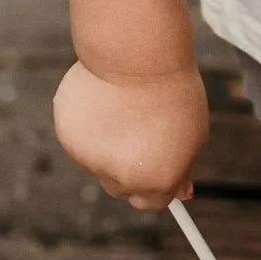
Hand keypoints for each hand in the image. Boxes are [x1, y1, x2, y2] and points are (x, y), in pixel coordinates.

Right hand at [54, 59, 209, 210]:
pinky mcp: (68, 137)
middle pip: (121, 188)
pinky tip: (102, 100)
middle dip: (129, 168)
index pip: (151, 202)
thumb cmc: (172, 90)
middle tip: (138, 133)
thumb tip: (180, 193)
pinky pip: (80, 140)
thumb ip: (181, 167)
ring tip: (122, 108)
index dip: (154, 184)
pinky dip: (89, 125)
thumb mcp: (192, 132)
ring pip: (98, 162)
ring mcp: (90, 159)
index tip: (155, 167)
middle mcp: (121, 178)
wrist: (136, 56)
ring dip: (107, 144)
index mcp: (156, 180)